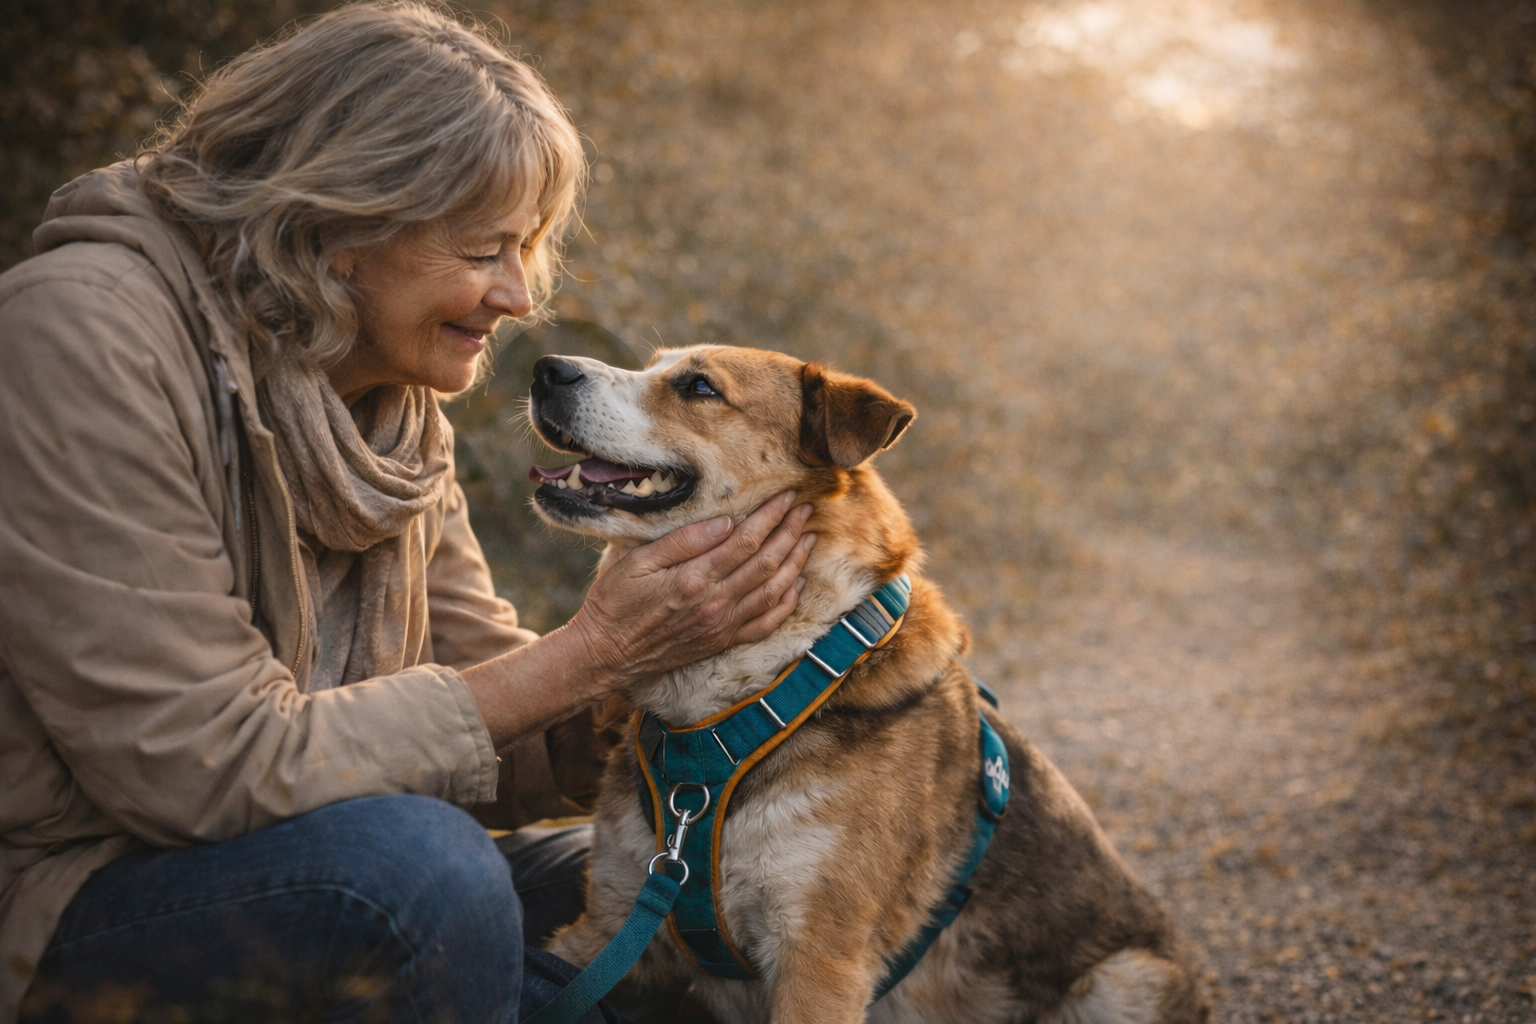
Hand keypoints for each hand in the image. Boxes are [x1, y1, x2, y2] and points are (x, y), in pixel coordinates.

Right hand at [568, 490, 816, 690]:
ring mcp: (722, 625)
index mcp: (694, 579)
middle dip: (790, 533)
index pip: (746, 541)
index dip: (771, 517)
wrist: (606, 654)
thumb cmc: (615, 603)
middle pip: (767, 563)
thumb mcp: (637, 562)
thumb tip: (725, 522)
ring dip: (795, 563)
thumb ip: (683, 541)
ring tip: (808, 539)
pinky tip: (796, 585)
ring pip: (773, 591)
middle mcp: (715, 604)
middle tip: (805, 510)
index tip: (787, 496)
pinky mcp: (722, 640)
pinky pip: (766, 623)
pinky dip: (786, 603)